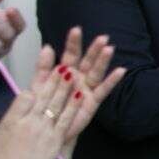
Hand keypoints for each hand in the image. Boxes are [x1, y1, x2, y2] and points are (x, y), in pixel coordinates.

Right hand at [0, 45, 80, 158]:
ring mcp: (44, 132)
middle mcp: (28, 123)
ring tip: (72, 72)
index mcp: (10, 121)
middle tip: (62, 64)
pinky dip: (73, 106)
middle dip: (52, 78)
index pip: (25, 96)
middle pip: (43, 95)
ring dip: (64, 87)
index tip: (37, 81)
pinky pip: (66, 119)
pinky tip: (79, 95)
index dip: (33, 87)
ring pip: (56, 104)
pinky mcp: (56, 141)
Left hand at [48, 26, 125, 145]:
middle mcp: (78, 77)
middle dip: (94, 49)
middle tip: (103, 38)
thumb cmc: (42, 107)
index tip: (77, 30)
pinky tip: (120, 71)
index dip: (73, 43)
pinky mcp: (93, 101)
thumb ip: (43, 67)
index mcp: (64, 72)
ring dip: (103, 61)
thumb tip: (47, 46)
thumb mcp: (38, 85)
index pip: (70, 54)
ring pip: (96, 72)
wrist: (46, 127)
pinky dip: (112, 80)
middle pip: (87, 61)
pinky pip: (103, 89)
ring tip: (110, 49)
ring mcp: (86, 88)